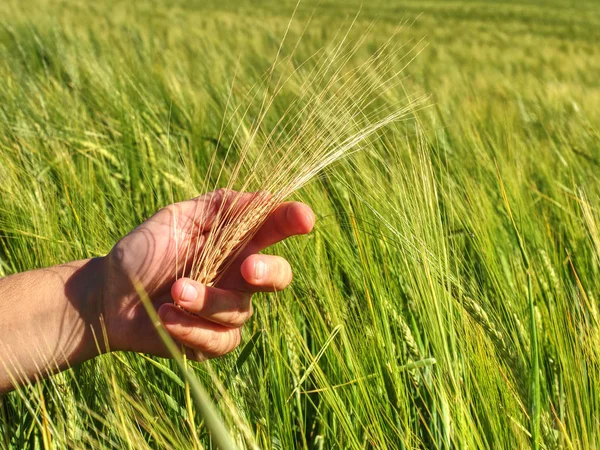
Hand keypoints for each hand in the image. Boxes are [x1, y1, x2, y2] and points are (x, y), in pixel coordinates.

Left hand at [101, 189, 313, 358]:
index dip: (292, 222)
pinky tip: (167, 316)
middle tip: (248, 269)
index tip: (304, 219)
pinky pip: (220, 340)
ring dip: (208, 300)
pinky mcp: (211, 341)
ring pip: (241, 310)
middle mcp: (238, 276)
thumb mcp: (176, 219)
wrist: (107, 296)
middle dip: (270, 272)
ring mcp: (227, 311)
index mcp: (235, 242)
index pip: (273, 229)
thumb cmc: (143, 252)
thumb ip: (217, 207)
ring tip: (174, 291)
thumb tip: (263, 195)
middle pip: (279, 276)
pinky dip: (192, 328)